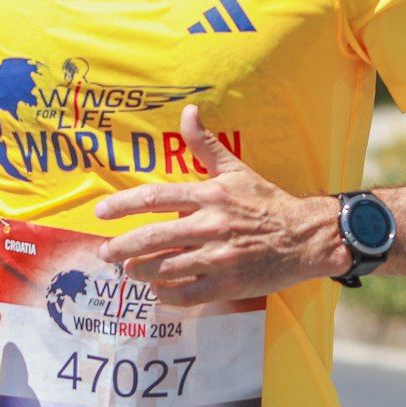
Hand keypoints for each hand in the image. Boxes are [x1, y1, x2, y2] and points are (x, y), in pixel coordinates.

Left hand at [95, 105, 346, 305]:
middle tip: (105, 253)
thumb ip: (206, 145)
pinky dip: (166, 294)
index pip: (155, 198)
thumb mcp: (236, 170)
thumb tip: (187, 111)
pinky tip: (159, 290)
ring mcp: (218, 258)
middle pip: (153, 238)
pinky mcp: (227, 284)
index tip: (101, 213)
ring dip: (140, 271)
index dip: (122, 205)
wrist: (304, 238)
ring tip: (130, 270)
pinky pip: (186, 294)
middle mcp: (210, 226)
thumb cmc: (268, 203)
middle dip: (122, 247)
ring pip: (164, 268)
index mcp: (209, 196)